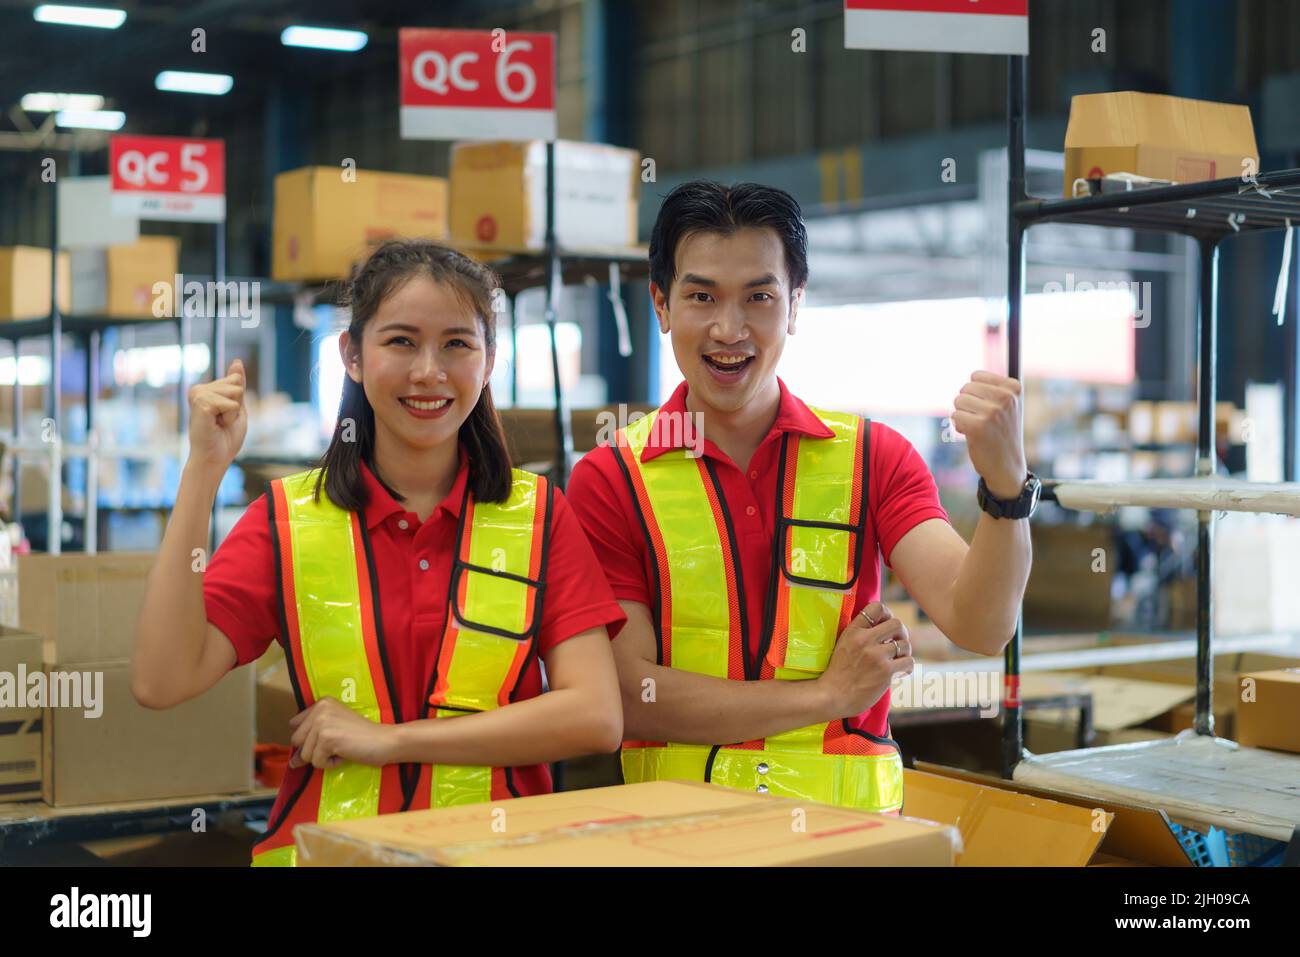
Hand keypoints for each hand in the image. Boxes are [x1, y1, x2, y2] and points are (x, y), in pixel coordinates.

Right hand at [187, 358, 247, 477]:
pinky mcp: (200, 404)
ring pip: (235, 392)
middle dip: (237, 405)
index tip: (226, 415)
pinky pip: (231, 404)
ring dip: (233, 413)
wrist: (215, 458)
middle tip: (223, 421)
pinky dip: (230, 417)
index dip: (238, 401)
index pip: (236, 379)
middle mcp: (199, 389)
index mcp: (206, 390)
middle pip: (236, 383)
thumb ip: (237, 385)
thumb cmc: (225, 438)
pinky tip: (216, 425)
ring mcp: (198, 395)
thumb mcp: (237, 407)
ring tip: (219, 424)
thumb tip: (237, 362)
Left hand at [288, 697, 396, 769]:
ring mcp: (323, 723)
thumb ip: (310, 740)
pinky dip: (330, 764)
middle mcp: (320, 709)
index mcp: (321, 703)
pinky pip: (316, 762)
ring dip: (323, 758)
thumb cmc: (362, 736)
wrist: (384, 740)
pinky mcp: (327, 739)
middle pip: (296, 740)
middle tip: (336, 744)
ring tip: (342, 748)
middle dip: (313, 749)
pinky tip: (344, 754)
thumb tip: (292, 763)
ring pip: (305, 754)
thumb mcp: (333, 731)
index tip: (326, 738)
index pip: (294, 725)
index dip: (308, 737)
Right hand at [816, 601, 913, 718]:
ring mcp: (876, 656)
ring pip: (905, 644)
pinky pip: (908, 662)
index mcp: (853, 631)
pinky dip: (907, 667)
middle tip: (897, 642)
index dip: (887, 614)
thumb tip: (883, 627)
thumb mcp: (843, 644)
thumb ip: (860, 634)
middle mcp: (865, 640)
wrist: (831, 696)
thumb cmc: (837, 673)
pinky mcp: (885, 672)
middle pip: (897, 624)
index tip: (886, 624)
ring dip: (904, 653)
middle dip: (901, 633)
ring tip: (897, 660)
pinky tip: (899, 672)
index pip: (877, 607)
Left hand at [951, 371, 1026, 498]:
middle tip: (981, 421)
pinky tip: (972, 435)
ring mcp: (993, 412)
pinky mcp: (978, 426)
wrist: (1007, 466)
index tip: (988, 409)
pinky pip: (954, 416)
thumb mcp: (1007, 406)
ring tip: (977, 428)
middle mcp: (1005, 398)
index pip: (976, 376)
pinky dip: (958, 426)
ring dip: (962, 415)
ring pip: (958, 401)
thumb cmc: (1002, 433)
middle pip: (965, 388)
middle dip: (967, 404)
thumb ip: (993, 389)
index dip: (975, 394)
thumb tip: (973, 375)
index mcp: (1014, 388)